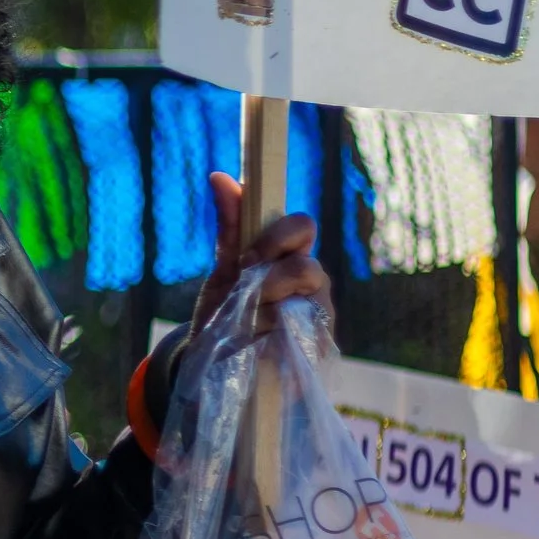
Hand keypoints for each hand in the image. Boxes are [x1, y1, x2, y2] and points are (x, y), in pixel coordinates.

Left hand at [190, 172, 332, 334]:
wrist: (218, 363)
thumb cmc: (225, 310)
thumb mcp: (224, 271)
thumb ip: (229, 227)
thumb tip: (219, 176)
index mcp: (290, 256)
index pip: (302, 226)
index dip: (277, 235)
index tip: (246, 257)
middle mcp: (312, 281)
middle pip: (307, 264)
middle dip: (270, 276)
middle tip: (245, 291)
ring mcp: (320, 312)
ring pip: (307, 297)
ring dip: (268, 305)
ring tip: (248, 319)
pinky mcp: (320, 343)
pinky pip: (307, 330)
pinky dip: (276, 331)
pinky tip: (261, 338)